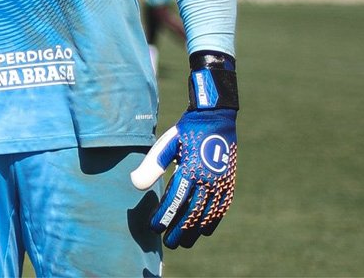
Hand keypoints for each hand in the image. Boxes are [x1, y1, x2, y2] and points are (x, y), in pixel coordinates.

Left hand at [131, 107, 236, 247]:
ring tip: (183, 242)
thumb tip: (134, 184)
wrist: (215, 119)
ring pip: (207, 215)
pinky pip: (221, 208)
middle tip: (167, 243)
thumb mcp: (165, 145)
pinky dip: (212, 221)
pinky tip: (204, 230)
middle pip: (191, 213)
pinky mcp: (228, 183)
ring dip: (195, 231)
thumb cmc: (185, 132)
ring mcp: (220, 183)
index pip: (174, 200)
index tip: (154, 228)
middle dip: (178, 230)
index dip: (164, 216)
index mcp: (189, 169)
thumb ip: (151, 166)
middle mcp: (207, 180)